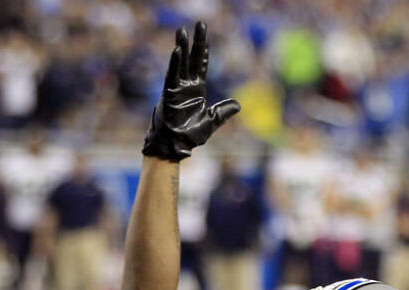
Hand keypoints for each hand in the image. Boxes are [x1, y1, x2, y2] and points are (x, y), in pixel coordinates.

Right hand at [143, 21, 240, 160]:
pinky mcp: (169, 94)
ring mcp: (177, 88)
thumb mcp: (211, 121)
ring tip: (182, 31)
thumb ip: (223, 112)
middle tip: (199, 24)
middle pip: (193, 58)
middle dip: (196, 41)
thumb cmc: (190, 136)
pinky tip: (177, 51)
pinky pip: (172, 76)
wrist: (175, 146)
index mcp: (197, 90)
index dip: (204, 49)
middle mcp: (187, 85)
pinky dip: (174, 64)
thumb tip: (238, 105)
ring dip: (182, 47)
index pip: (202, 64)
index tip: (204, 34)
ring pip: (180, 63)